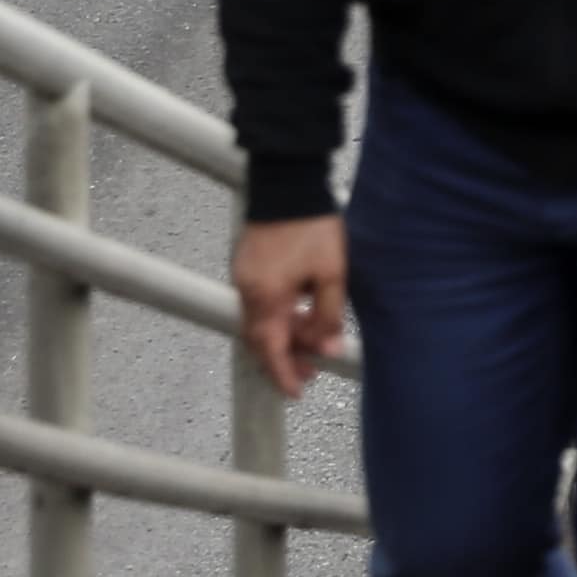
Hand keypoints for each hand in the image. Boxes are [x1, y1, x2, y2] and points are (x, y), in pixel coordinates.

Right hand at [232, 215, 350, 401]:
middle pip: (261, 340)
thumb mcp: (332, 273)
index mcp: (267, 298)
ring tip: (312, 340)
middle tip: (311, 370)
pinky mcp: (246, 265)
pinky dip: (277, 316)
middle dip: (284, 359)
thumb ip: (329, 315)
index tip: (296, 392)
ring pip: (260, 322)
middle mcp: (249, 292)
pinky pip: (259, 303)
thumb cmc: (312, 226)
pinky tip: (299, 312)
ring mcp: (244, 278)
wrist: (288, 183)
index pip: (270, 350)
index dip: (283, 375)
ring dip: (283, 336)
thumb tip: (329, 349)